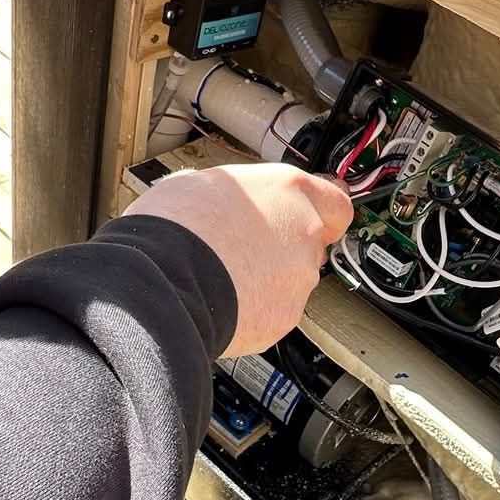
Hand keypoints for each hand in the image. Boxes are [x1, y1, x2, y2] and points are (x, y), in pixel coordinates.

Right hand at [134, 163, 352, 355]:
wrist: (163, 281)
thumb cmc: (175, 228)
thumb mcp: (202, 183)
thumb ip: (235, 193)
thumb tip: (223, 197)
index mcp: (288, 190)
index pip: (335, 202)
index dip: (324, 213)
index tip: (317, 218)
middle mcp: (304, 232)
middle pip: (311, 242)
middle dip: (285, 247)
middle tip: (247, 248)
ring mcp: (298, 277)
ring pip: (294, 278)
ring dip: (270, 279)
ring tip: (227, 276)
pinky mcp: (285, 316)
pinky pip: (277, 310)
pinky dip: (257, 308)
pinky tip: (226, 299)